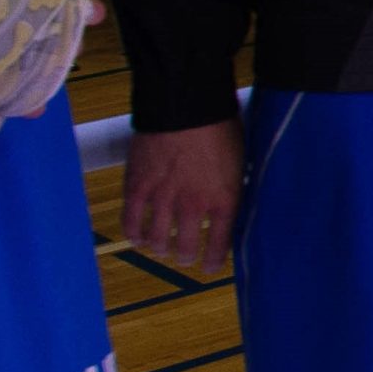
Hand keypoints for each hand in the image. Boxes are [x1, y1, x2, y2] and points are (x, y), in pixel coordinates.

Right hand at [123, 120, 244, 273]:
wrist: (186, 104)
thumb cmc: (221, 126)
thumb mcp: (241, 161)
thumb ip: (234, 187)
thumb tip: (233, 204)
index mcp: (225, 199)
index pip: (219, 244)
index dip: (214, 260)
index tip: (210, 267)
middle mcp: (193, 205)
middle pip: (186, 248)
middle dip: (186, 256)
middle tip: (185, 256)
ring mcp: (163, 198)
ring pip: (157, 240)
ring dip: (160, 248)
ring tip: (162, 248)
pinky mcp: (137, 187)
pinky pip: (131, 221)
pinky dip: (134, 234)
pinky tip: (138, 237)